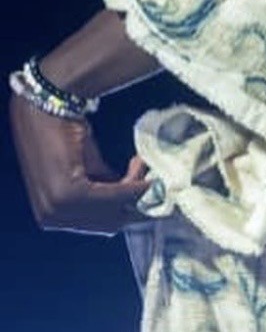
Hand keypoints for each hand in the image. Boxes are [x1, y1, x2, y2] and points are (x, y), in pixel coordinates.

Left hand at [10, 93, 151, 233]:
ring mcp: (57, 208)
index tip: (151, 192)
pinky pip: (112, 195)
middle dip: (136, 203)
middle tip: (154, 179)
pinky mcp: (68, 193)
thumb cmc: (62, 132)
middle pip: (109, 223)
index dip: (128, 211)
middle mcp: (50, 218)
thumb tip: (136, 198)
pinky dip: (132, 183)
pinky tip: (139, 162)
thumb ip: (105, 189)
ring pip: (113, 210)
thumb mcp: (86, 169)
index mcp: (49, 217)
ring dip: (136, 188)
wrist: (46, 106)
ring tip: (143, 163)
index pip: (99, 225)